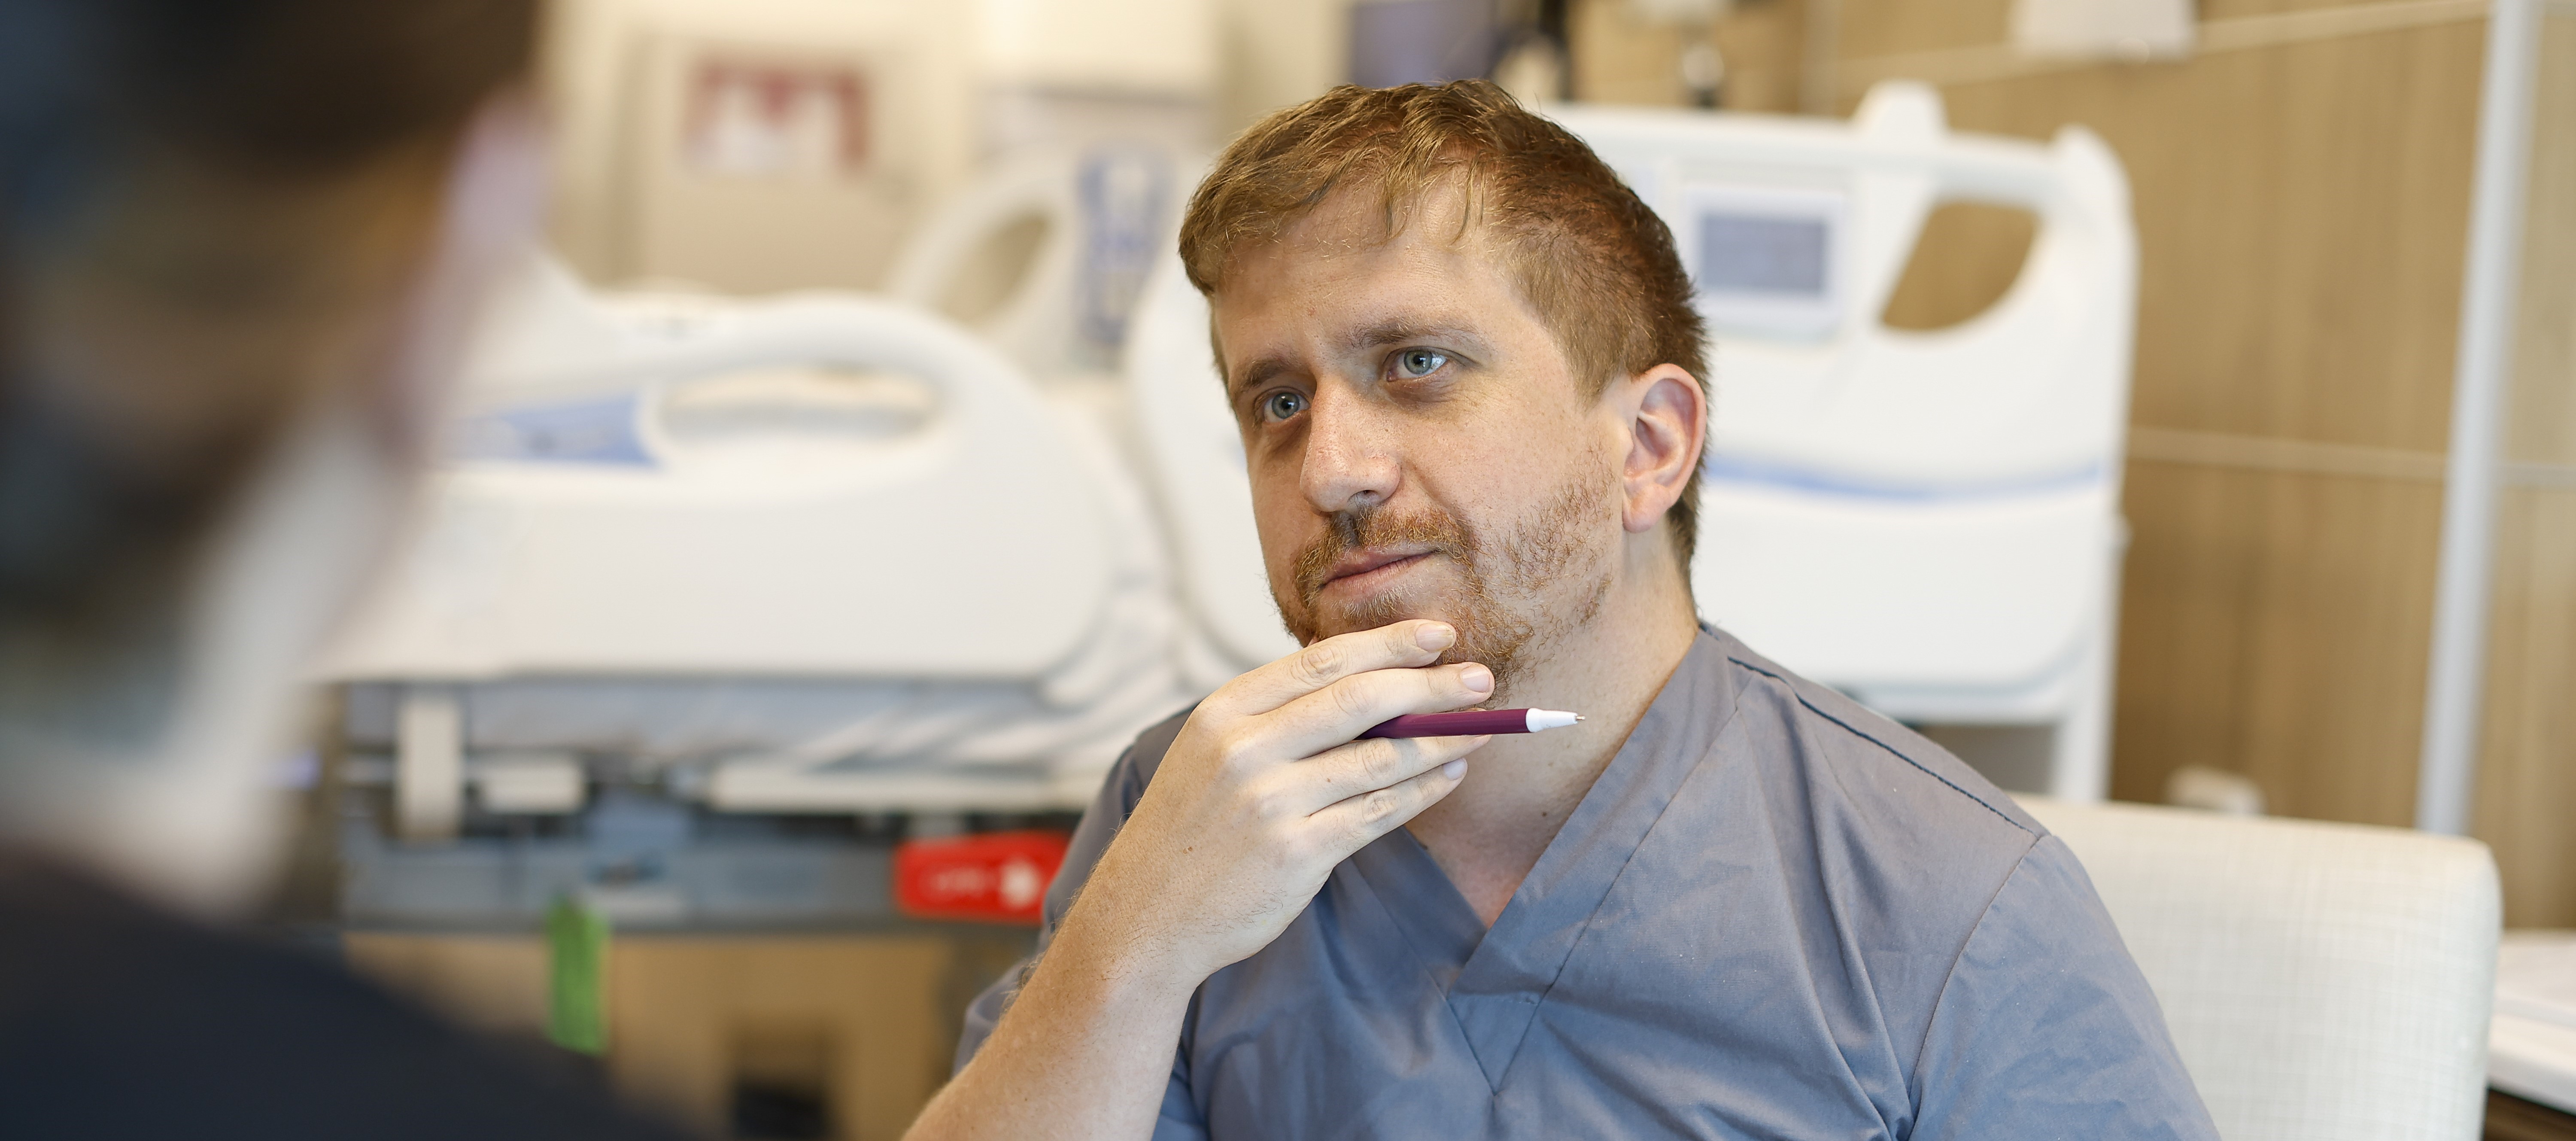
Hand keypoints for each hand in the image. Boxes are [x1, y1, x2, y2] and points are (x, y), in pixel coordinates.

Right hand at [1063, 619, 1491, 985]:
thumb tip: (1373, 684)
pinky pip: (1378, 811)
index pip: (1321, 660)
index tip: (1440, 635)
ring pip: (1380, 757)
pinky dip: (1422, 790)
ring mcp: (1271, 801)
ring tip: (1481, 728)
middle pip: (1359, 699)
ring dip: (1441, 740)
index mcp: (1225, 711)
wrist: (1144, 913)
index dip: (1388, 644)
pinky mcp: (1298, 852)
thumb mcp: (1212, 752)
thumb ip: (1277, 717)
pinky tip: (1449, 775)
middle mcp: (1246, 749)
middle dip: (1430, 685)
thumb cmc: (1191, 827)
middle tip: (1482, 679)